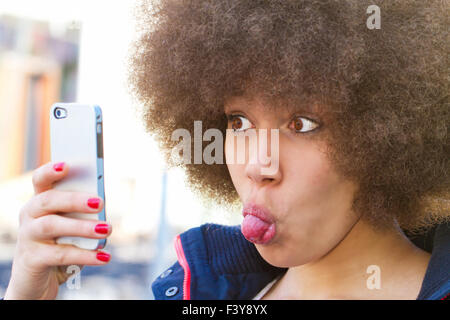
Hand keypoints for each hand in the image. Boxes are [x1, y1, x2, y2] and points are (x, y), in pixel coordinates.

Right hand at [3, 162, 111, 299]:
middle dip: (74, 199)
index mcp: (40, 201)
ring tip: (107, 229)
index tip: (67, 165)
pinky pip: (60, 254)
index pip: (40, 180)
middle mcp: (30, 216)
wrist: (39, 280)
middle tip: (100, 202)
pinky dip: (85, 255)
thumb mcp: (71, 227)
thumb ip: (82, 213)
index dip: (50, 171)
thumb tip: (101, 204)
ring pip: (52, 226)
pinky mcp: (32, 259)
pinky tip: (104, 256)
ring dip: (82, 227)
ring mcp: (28, 237)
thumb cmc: (59, 244)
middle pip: (48, 200)